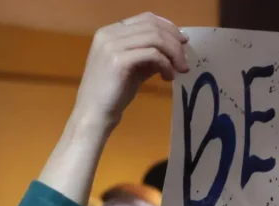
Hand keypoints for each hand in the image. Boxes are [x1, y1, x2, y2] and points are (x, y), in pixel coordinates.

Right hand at [72, 13, 188, 136]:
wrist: (94, 113)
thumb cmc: (113, 94)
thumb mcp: (133, 69)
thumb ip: (149, 56)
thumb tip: (173, 50)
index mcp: (110, 32)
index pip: (145, 18)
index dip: (167, 27)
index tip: (182, 42)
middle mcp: (109, 34)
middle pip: (152, 26)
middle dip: (174, 41)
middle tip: (184, 60)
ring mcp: (112, 45)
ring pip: (155, 38)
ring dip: (173, 53)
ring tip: (180, 70)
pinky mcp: (119, 60)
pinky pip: (152, 54)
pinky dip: (166, 64)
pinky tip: (168, 77)